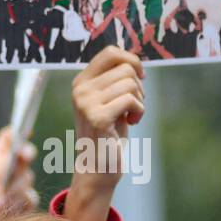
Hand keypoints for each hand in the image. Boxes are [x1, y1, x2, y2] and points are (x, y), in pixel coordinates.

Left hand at [0, 127, 38, 220]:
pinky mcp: (25, 202)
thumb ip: (2, 158)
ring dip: (14, 189)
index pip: (9, 140)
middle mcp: (7, 170)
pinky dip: (19, 203)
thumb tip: (12, 132)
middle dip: (24, 157)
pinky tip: (7, 211)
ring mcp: (17, 186)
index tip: (26, 132)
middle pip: (25, 155)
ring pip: (28, 177)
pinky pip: (31, 196)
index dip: (19, 133)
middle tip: (23, 157)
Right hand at [63, 47, 144, 220]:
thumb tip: (135, 60)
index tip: (139, 77)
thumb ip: (115, 80)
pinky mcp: (98, 118)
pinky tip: (132, 122)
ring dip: (139, 100)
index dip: (131, 60)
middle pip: (125, 67)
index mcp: (81, 82)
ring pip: (130, 83)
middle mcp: (80, 90)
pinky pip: (131, 100)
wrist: (98, 167)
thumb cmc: (109, 133)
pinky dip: (139, 111)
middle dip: (138, 85)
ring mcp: (86, 103)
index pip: (110, 52)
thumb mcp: (109, 100)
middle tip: (134, 105)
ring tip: (131, 115)